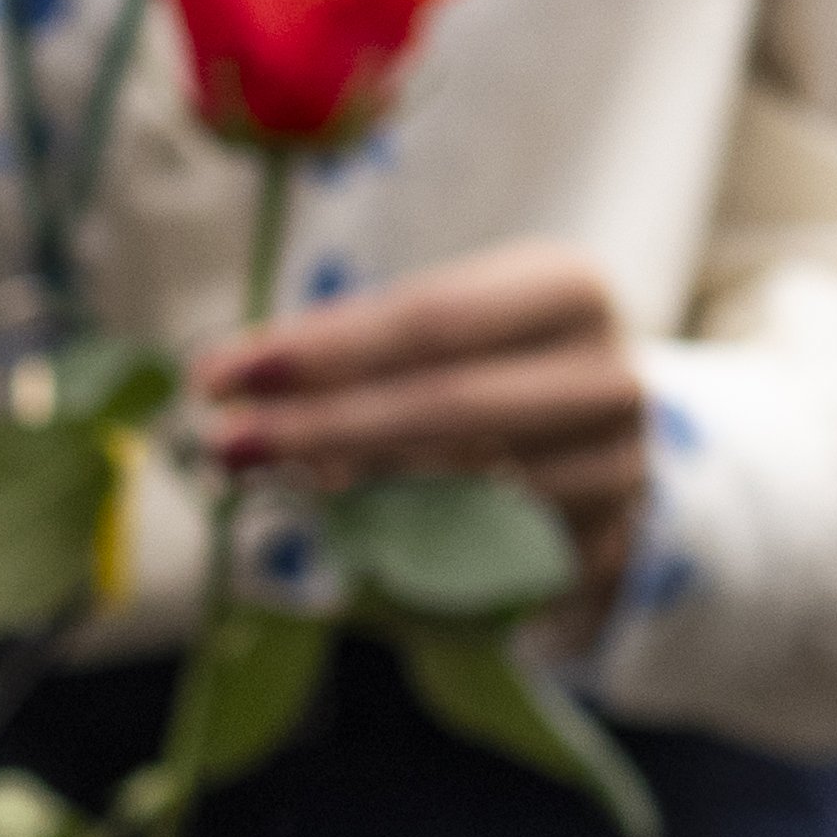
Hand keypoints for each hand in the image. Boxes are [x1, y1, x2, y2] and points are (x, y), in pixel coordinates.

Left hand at [192, 243, 655, 636]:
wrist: (600, 445)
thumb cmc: (497, 371)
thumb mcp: (441, 339)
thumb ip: (353, 351)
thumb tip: (224, 375)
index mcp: (563, 290)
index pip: (429, 316)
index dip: (322, 348)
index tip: (223, 373)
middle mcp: (601, 371)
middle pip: (448, 401)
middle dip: (322, 424)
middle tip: (226, 442)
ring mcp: (613, 462)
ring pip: (464, 482)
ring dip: (349, 486)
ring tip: (261, 476)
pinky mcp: (598, 539)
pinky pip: (481, 545)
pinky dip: (401, 534)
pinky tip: (336, 523)